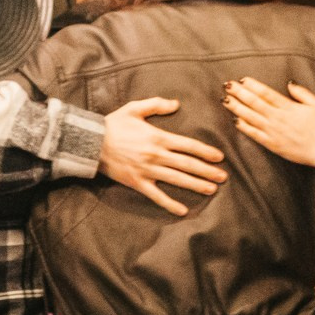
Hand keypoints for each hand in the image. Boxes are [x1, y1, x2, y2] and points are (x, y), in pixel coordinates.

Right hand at [98, 97, 229, 217]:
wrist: (90, 142)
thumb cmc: (113, 124)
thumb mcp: (134, 108)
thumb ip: (157, 105)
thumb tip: (176, 104)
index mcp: (158, 137)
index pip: (188, 145)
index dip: (205, 151)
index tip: (219, 157)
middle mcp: (156, 155)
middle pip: (187, 164)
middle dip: (207, 171)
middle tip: (223, 177)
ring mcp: (147, 171)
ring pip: (177, 180)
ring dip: (196, 185)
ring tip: (211, 189)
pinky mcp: (137, 182)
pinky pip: (157, 196)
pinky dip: (170, 204)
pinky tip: (183, 211)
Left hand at [224, 78, 314, 168]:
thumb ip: (301, 93)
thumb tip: (289, 84)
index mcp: (288, 107)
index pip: (266, 93)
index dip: (252, 85)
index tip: (242, 80)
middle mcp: (278, 118)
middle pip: (254, 103)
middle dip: (239, 93)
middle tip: (227, 85)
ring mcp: (273, 132)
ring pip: (251, 117)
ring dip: (237, 107)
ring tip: (225, 100)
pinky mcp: (272, 144)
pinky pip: (254, 134)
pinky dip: (244, 127)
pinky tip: (235, 120)